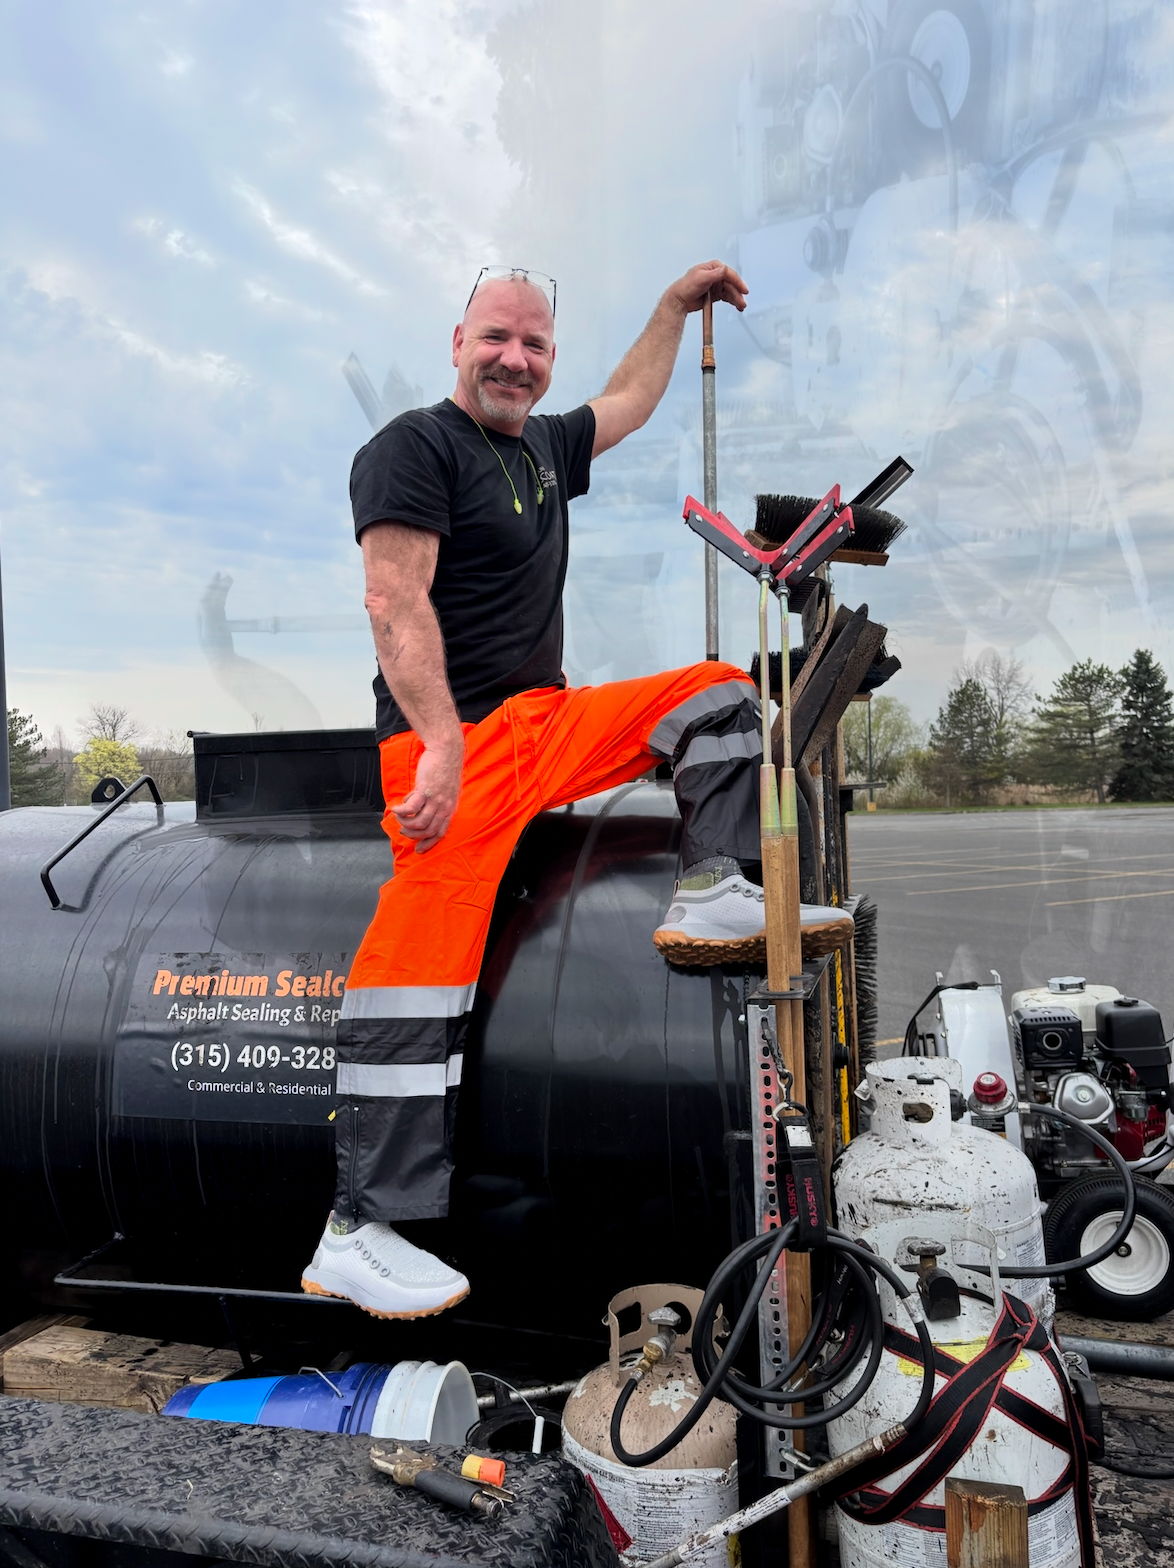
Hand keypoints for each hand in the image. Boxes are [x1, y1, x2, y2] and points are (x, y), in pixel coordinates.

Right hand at [390, 738, 464, 852]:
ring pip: (419, 823)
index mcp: (450, 808)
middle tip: (404, 831)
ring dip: (406, 824)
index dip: (429, 843)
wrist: (446, 751)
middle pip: (428, 831)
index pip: (440, 832)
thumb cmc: (445, 768)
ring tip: (399, 820)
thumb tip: (425, 811)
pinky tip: (396, 809)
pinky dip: (401, 811)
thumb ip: (439, 803)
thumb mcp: (448, 791)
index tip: (419, 849)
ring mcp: (435, 800)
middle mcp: (444, 807)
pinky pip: (410, 808)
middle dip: (413, 835)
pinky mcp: (424, 790)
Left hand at [670, 260, 748, 315]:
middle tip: (742, 301)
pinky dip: (732, 301)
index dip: (737, 281)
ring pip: (730, 291)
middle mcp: (716, 275)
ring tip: (741, 306)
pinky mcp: (715, 294)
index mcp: (713, 267)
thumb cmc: (686, 286)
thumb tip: (724, 269)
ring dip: (736, 298)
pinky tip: (736, 305)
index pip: (729, 273)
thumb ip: (714, 274)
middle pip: (731, 284)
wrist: (679, 300)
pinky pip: (726, 297)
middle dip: (737, 293)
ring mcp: (716, 285)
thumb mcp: (700, 277)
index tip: (743, 289)